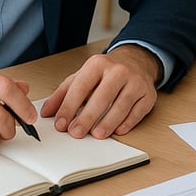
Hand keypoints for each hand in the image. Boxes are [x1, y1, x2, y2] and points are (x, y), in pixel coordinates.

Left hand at [40, 44, 159, 138]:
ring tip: (97, 134)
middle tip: (76, 133)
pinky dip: (128, 122)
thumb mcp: (82, 77)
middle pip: (102, 96)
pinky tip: (118, 130)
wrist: (136, 61)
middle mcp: (118, 71)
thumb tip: (47, 112)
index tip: (61, 123)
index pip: (81, 87)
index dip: (69, 107)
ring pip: (122, 104)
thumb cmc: (106, 73)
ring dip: (108, 122)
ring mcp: (135, 82)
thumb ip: (63, 94)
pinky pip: (138, 110)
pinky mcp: (148, 94)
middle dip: (88, 117)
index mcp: (98, 64)